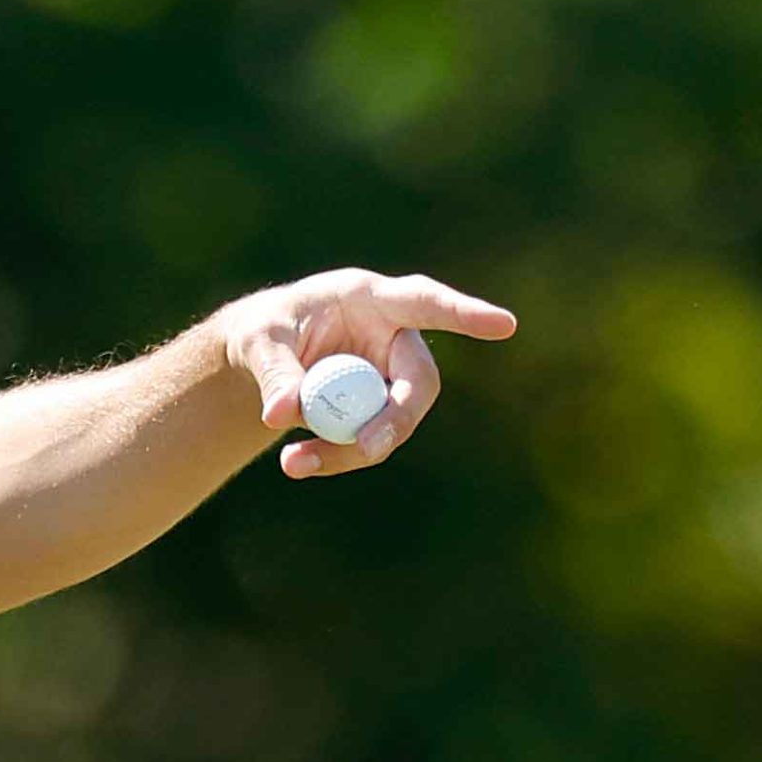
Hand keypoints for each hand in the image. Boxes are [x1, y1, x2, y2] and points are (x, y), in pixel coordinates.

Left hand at [217, 268, 518, 478]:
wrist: (256, 361)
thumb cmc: (262, 330)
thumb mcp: (256, 340)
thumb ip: (273, 371)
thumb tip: (280, 414)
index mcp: (369, 298)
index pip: (423, 301)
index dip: (463, 313)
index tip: (505, 324)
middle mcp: (390, 337)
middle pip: (417, 381)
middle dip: (397, 417)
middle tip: (369, 447)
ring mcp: (387, 378)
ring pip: (392, 421)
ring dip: (349, 448)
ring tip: (293, 463)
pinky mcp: (376, 410)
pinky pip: (369, 439)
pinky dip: (336, 454)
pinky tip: (296, 461)